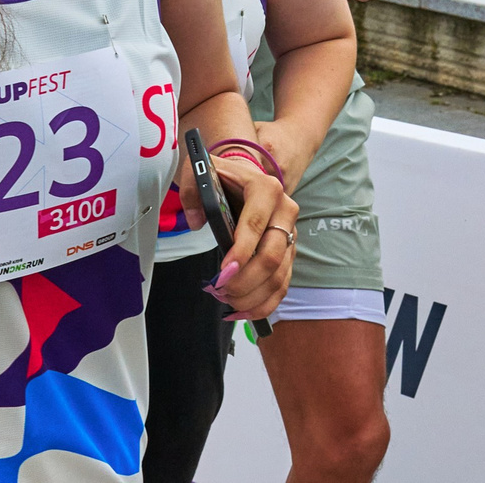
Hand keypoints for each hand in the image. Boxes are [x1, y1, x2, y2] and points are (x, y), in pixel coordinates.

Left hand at [198, 152, 298, 320]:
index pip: (256, 224)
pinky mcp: (289, 254)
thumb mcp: (202, 172)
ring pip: (278, 276)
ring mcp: (290, 235)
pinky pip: (281, 286)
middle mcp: (285, 212)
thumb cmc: (225, 178)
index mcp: (266, 189)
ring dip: (251, 296)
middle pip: (271, 256)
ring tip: (225, 300)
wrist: (248, 177)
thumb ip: (193, 190)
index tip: (223, 273)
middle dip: (244, 281)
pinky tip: (241, 312)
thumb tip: (195, 220)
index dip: (241, 252)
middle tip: (219, 290)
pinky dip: (263, 305)